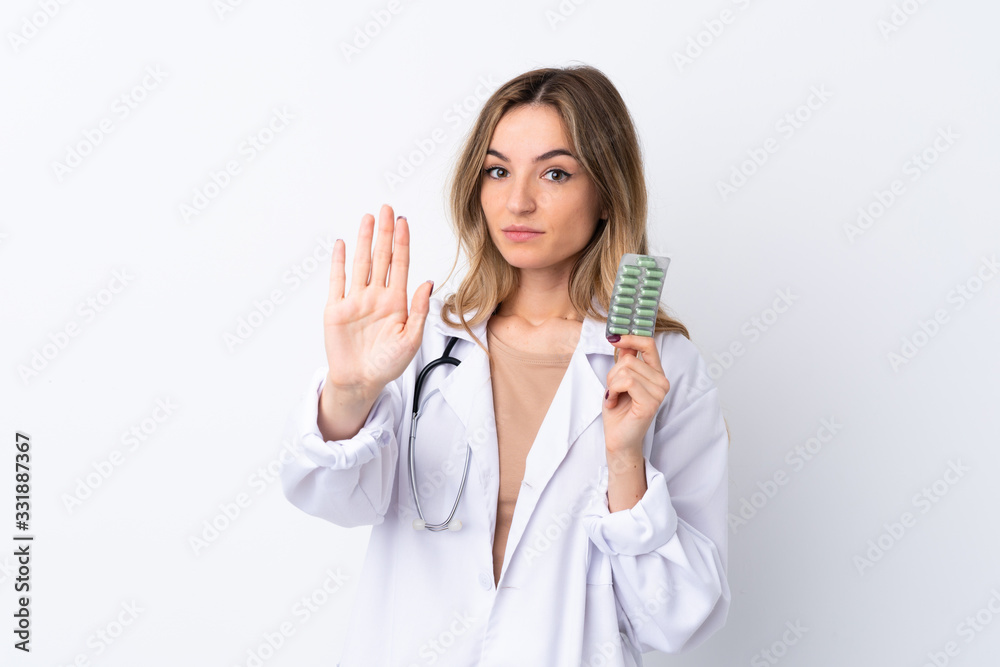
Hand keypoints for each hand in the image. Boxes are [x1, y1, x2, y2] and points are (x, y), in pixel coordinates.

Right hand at [323, 204, 433, 399]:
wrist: (361, 381)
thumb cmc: (388, 364)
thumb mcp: (411, 339)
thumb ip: (419, 310)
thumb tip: (428, 282)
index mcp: (396, 302)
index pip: (400, 264)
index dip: (402, 242)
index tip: (403, 222)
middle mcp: (376, 296)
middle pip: (381, 257)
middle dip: (384, 233)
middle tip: (387, 209)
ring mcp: (356, 300)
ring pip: (361, 263)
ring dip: (364, 240)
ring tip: (368, 218)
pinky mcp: (337, 308)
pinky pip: (337, 280)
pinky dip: (339, 262)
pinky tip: (342, 244)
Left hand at [602, 334, 670, 453]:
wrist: (618, 439)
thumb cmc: (619, 411)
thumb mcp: (618, 379)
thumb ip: (625, 360)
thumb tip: (622, 339)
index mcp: (656, 374)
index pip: (648, 344)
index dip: (631, 338)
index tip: (614, 338)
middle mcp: (661, 381)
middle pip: (630, 359)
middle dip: (613, 374)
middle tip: (613, 390)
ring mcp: (659, 392)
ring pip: (626, 370)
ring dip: (612, 384)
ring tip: (614, 397)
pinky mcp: (651, 402)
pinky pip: (626, 382)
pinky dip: (613, 391)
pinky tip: (613, 402)